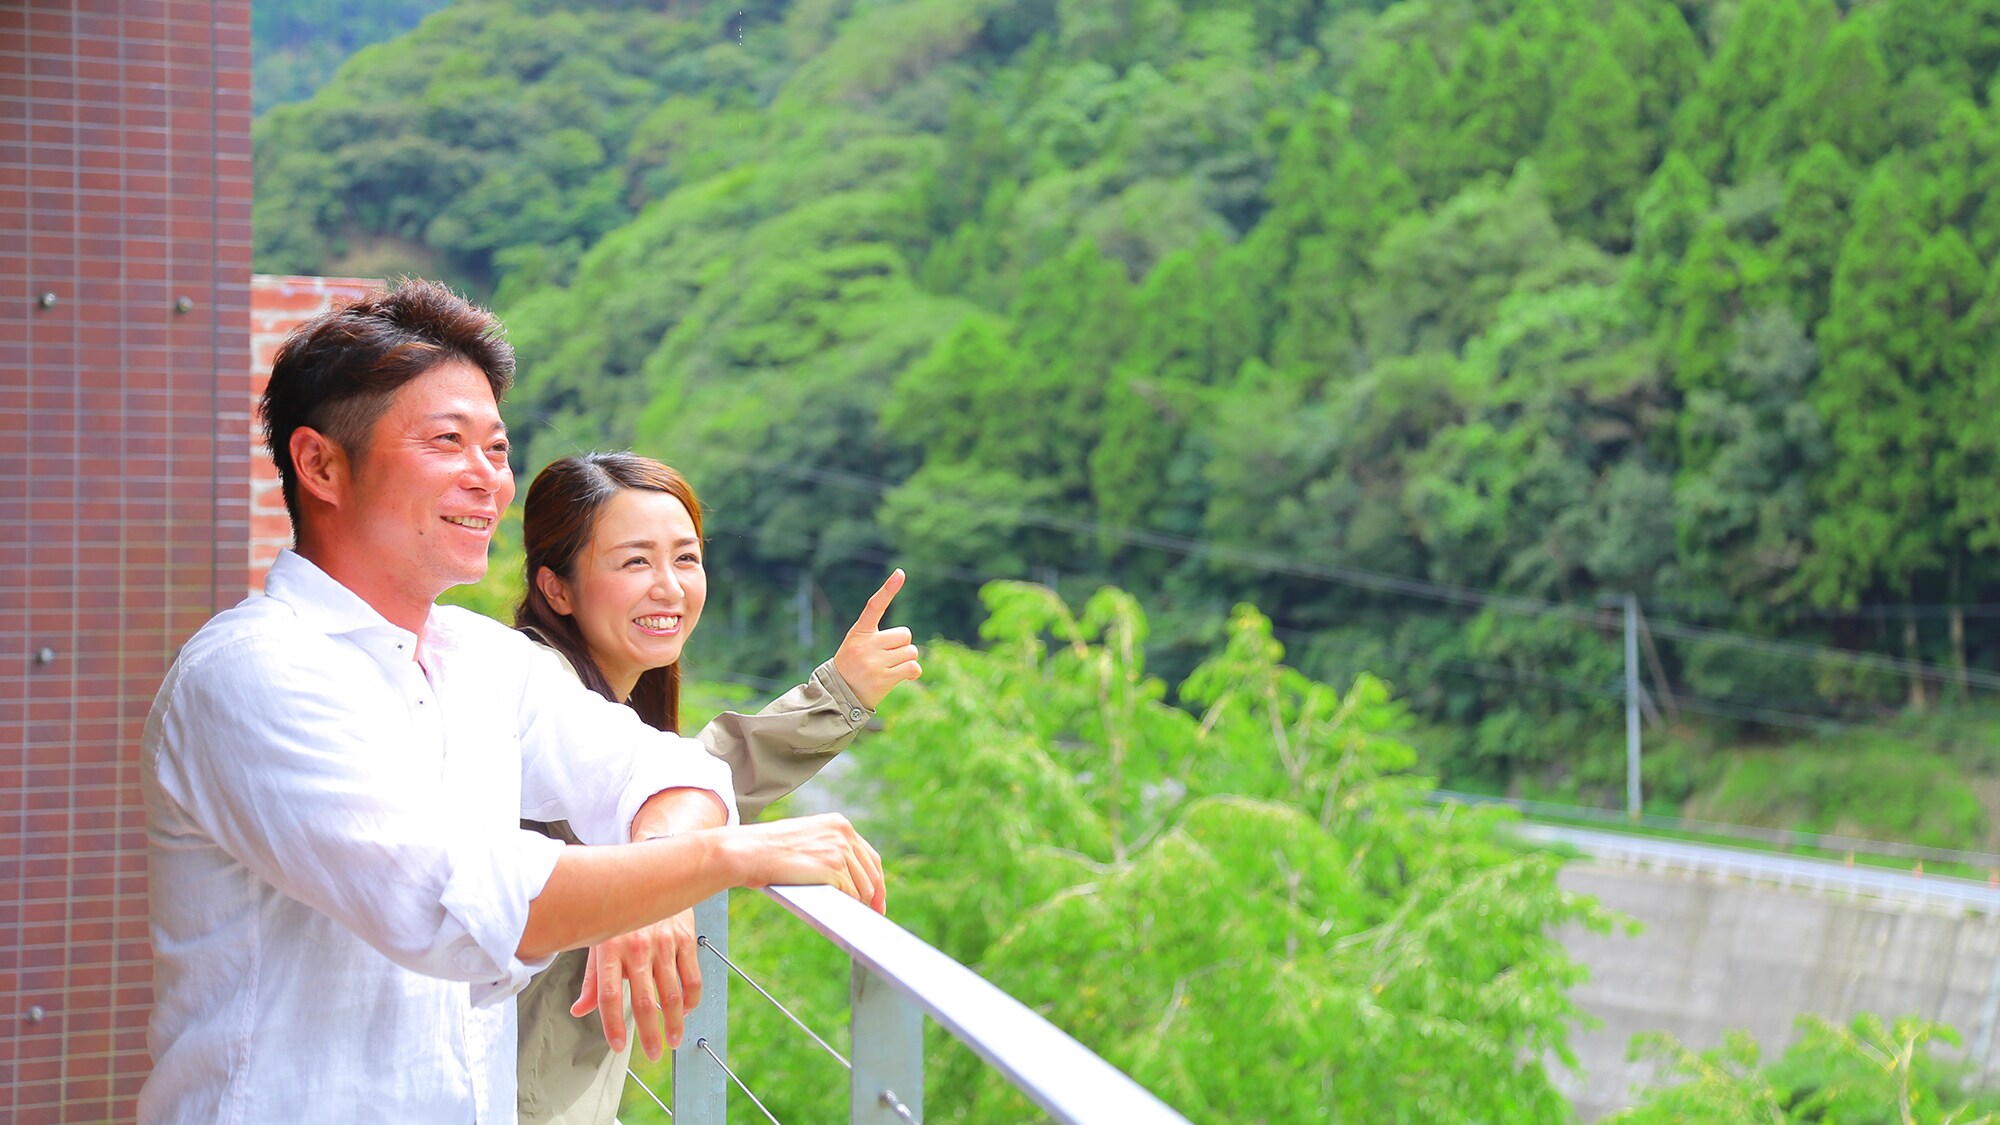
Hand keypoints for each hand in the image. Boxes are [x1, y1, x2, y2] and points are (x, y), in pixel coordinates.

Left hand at [570, 910, 701, 1060]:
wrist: (652, 872)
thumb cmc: (619, 911)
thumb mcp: (599, 939)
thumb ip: (592, 979)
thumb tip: (578, 1011)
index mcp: (610, 949)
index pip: (609, 996)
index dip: (612, 1024)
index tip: (619, 1046)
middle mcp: (637, 947)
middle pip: (645, 1000)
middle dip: (650, 1034)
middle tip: (654, 1054)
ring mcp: (664, 943)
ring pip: (672, 993)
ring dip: (675, 1022)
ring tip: (674, 1040)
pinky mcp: (685, 938)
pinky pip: (692, 976)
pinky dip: (692, 998)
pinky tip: (687, 1010)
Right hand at [734, 813, 886, 912]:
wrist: (752, 851)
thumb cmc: (769, 848)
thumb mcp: (806, 837)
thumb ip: (828, 848)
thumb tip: (845, 875)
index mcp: (839, 824)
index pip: (869, 855)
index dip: (877, 879)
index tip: (878, 896)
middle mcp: (844, 834)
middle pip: (872, 872)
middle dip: (875, 896)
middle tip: (875, 912)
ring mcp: (840, 851)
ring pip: (864, 886)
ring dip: (861, 903)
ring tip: (857, 915)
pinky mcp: (834, 869)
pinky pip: (851, 894)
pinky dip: (850, 906)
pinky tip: (846, 912)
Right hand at [833, 569, 921, 708]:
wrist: (839, 694)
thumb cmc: (853, 666)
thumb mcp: (857, 644)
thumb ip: (878, 638)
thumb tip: (909, 642)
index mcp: (859, 631)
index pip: (875, 605)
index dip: (888, 589)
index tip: (900, 573)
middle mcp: (866, 645)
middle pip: (905, 635)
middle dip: (903, 646)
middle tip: (889, 656)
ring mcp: (874, 662)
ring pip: (911, 652)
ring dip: (907, 660)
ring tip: (890, 668)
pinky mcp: (884, 678)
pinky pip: (912, 667)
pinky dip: (912, 672)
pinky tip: (903, 677)